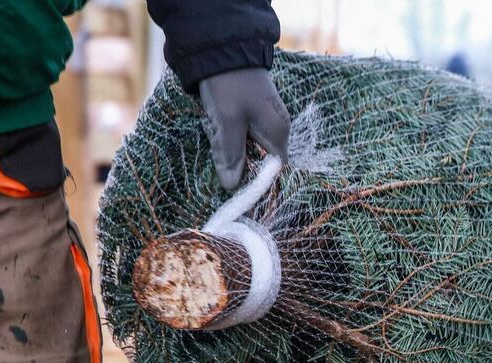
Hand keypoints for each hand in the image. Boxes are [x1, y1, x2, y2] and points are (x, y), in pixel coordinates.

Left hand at [200, 68, 290, 190]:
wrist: (222, 47)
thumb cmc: (228, 85)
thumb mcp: (227, 122)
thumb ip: (231, 155)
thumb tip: (232, 187)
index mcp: (278, 132)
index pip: (275, 171)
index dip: (257, 182)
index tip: (237, 187)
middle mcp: (277, 127)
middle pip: (260, 160)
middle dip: (238, 162)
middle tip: (218, 154)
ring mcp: (265, 118)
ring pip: (247, 146)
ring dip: (229, 147)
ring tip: (213, 134)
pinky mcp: (252, 111)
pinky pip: (241, 133)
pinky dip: (227, 134)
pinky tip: (214, 124)